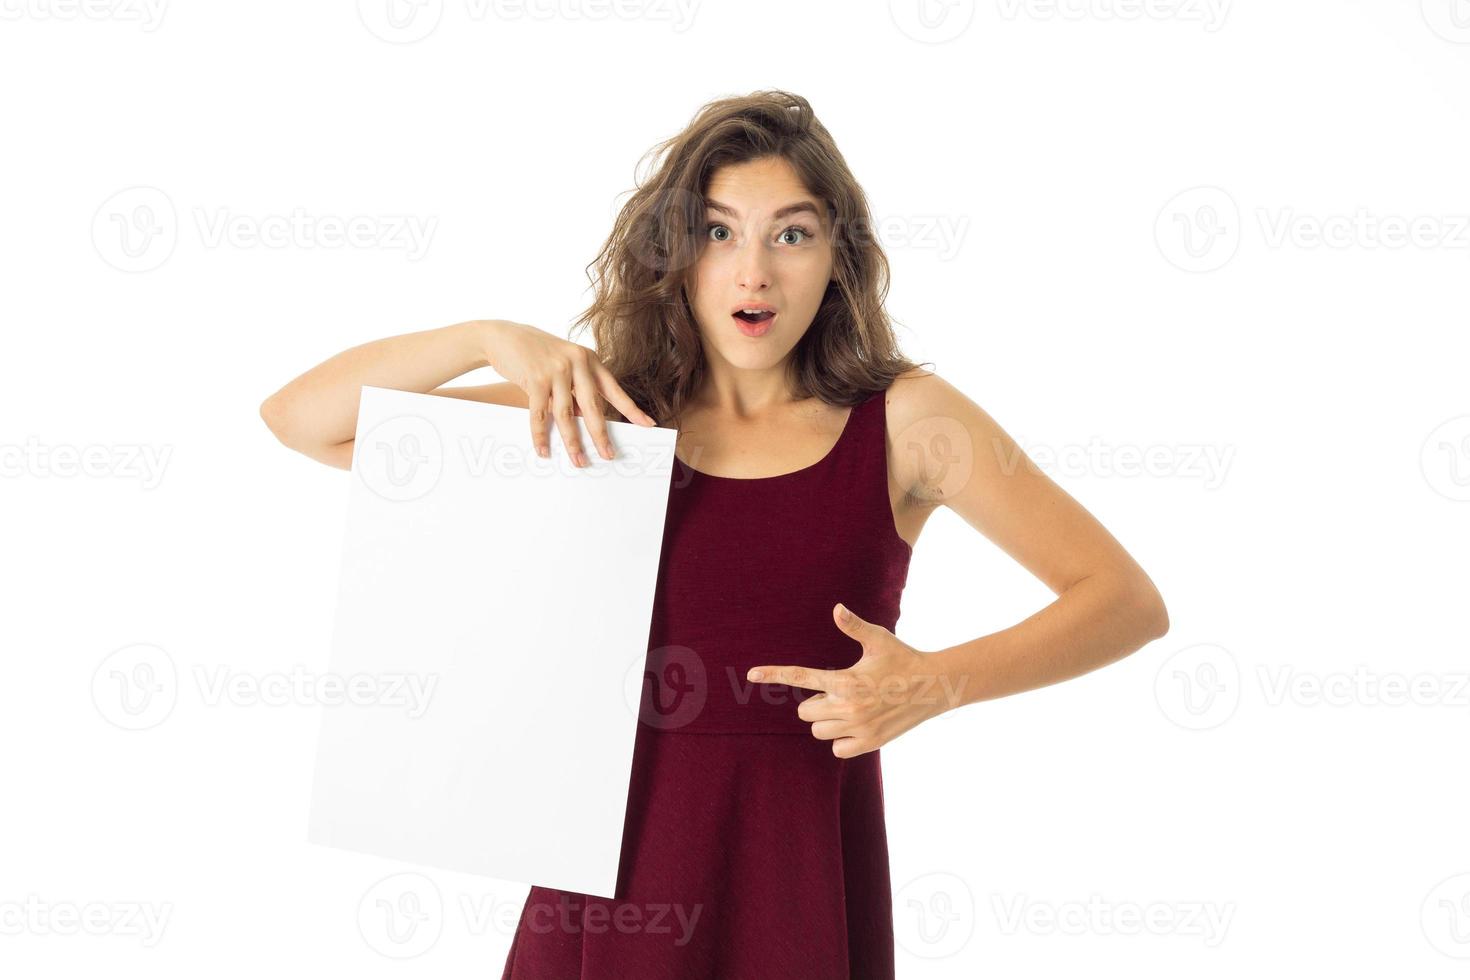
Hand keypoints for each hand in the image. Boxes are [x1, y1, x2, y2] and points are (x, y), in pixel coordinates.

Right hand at [484, 320, 657, 465]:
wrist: (504, 336)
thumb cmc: (537, 354)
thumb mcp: (563, 366)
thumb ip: (575, 390)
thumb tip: (584, 422)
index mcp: (589, 359)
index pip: (614, 389)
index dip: (631, 409)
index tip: (648, 425)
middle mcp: (576, 363)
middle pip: (593, 407)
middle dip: (601, 435)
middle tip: (609, 455)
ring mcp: (555, 370)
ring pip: (567, 415)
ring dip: (572, 442)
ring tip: (578, 461)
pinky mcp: (535, 378)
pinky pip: (540, 414)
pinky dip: (541, 435)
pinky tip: (543, 450)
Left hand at [746, 603, 958, 757]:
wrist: (933, 687)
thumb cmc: (902, 659)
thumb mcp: (878, 639)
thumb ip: (853, 626)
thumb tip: (836, 608)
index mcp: (845, 680)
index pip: (800, 676)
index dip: (773, 673)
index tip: (751, 674)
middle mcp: (848, 707)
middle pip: (805, 712)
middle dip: (816, 703)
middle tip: (839, 692)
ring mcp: (859, 728)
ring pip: (819, 731)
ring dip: (826, 721)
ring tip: (849, 707)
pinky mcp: (869, 744)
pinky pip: (837, 749)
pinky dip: (841, 740)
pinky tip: (857, 725)